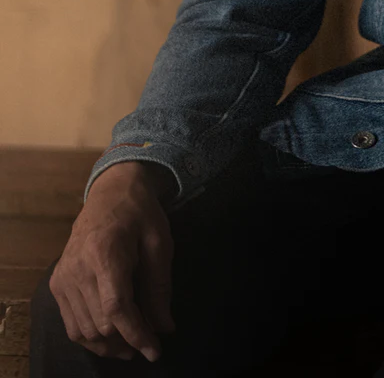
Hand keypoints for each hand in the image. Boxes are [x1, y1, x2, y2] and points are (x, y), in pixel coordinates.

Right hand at [49, 161, 175, 361]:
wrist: (110, 192)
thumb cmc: (140, 213)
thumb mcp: (159, 243)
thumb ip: (160, 286)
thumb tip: (164, 327)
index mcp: (104, 254)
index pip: (116, 309)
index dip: (136, 334)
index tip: (155, 351)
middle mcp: (77, 269)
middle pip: (100, 324)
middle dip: (128, 340)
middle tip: (150, 341)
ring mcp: (63, 277)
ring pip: (83, 330)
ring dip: (109, 345)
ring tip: (132, 345)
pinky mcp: (57, 283)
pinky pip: (71, 323)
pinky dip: (90, 337)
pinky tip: (110, 337)